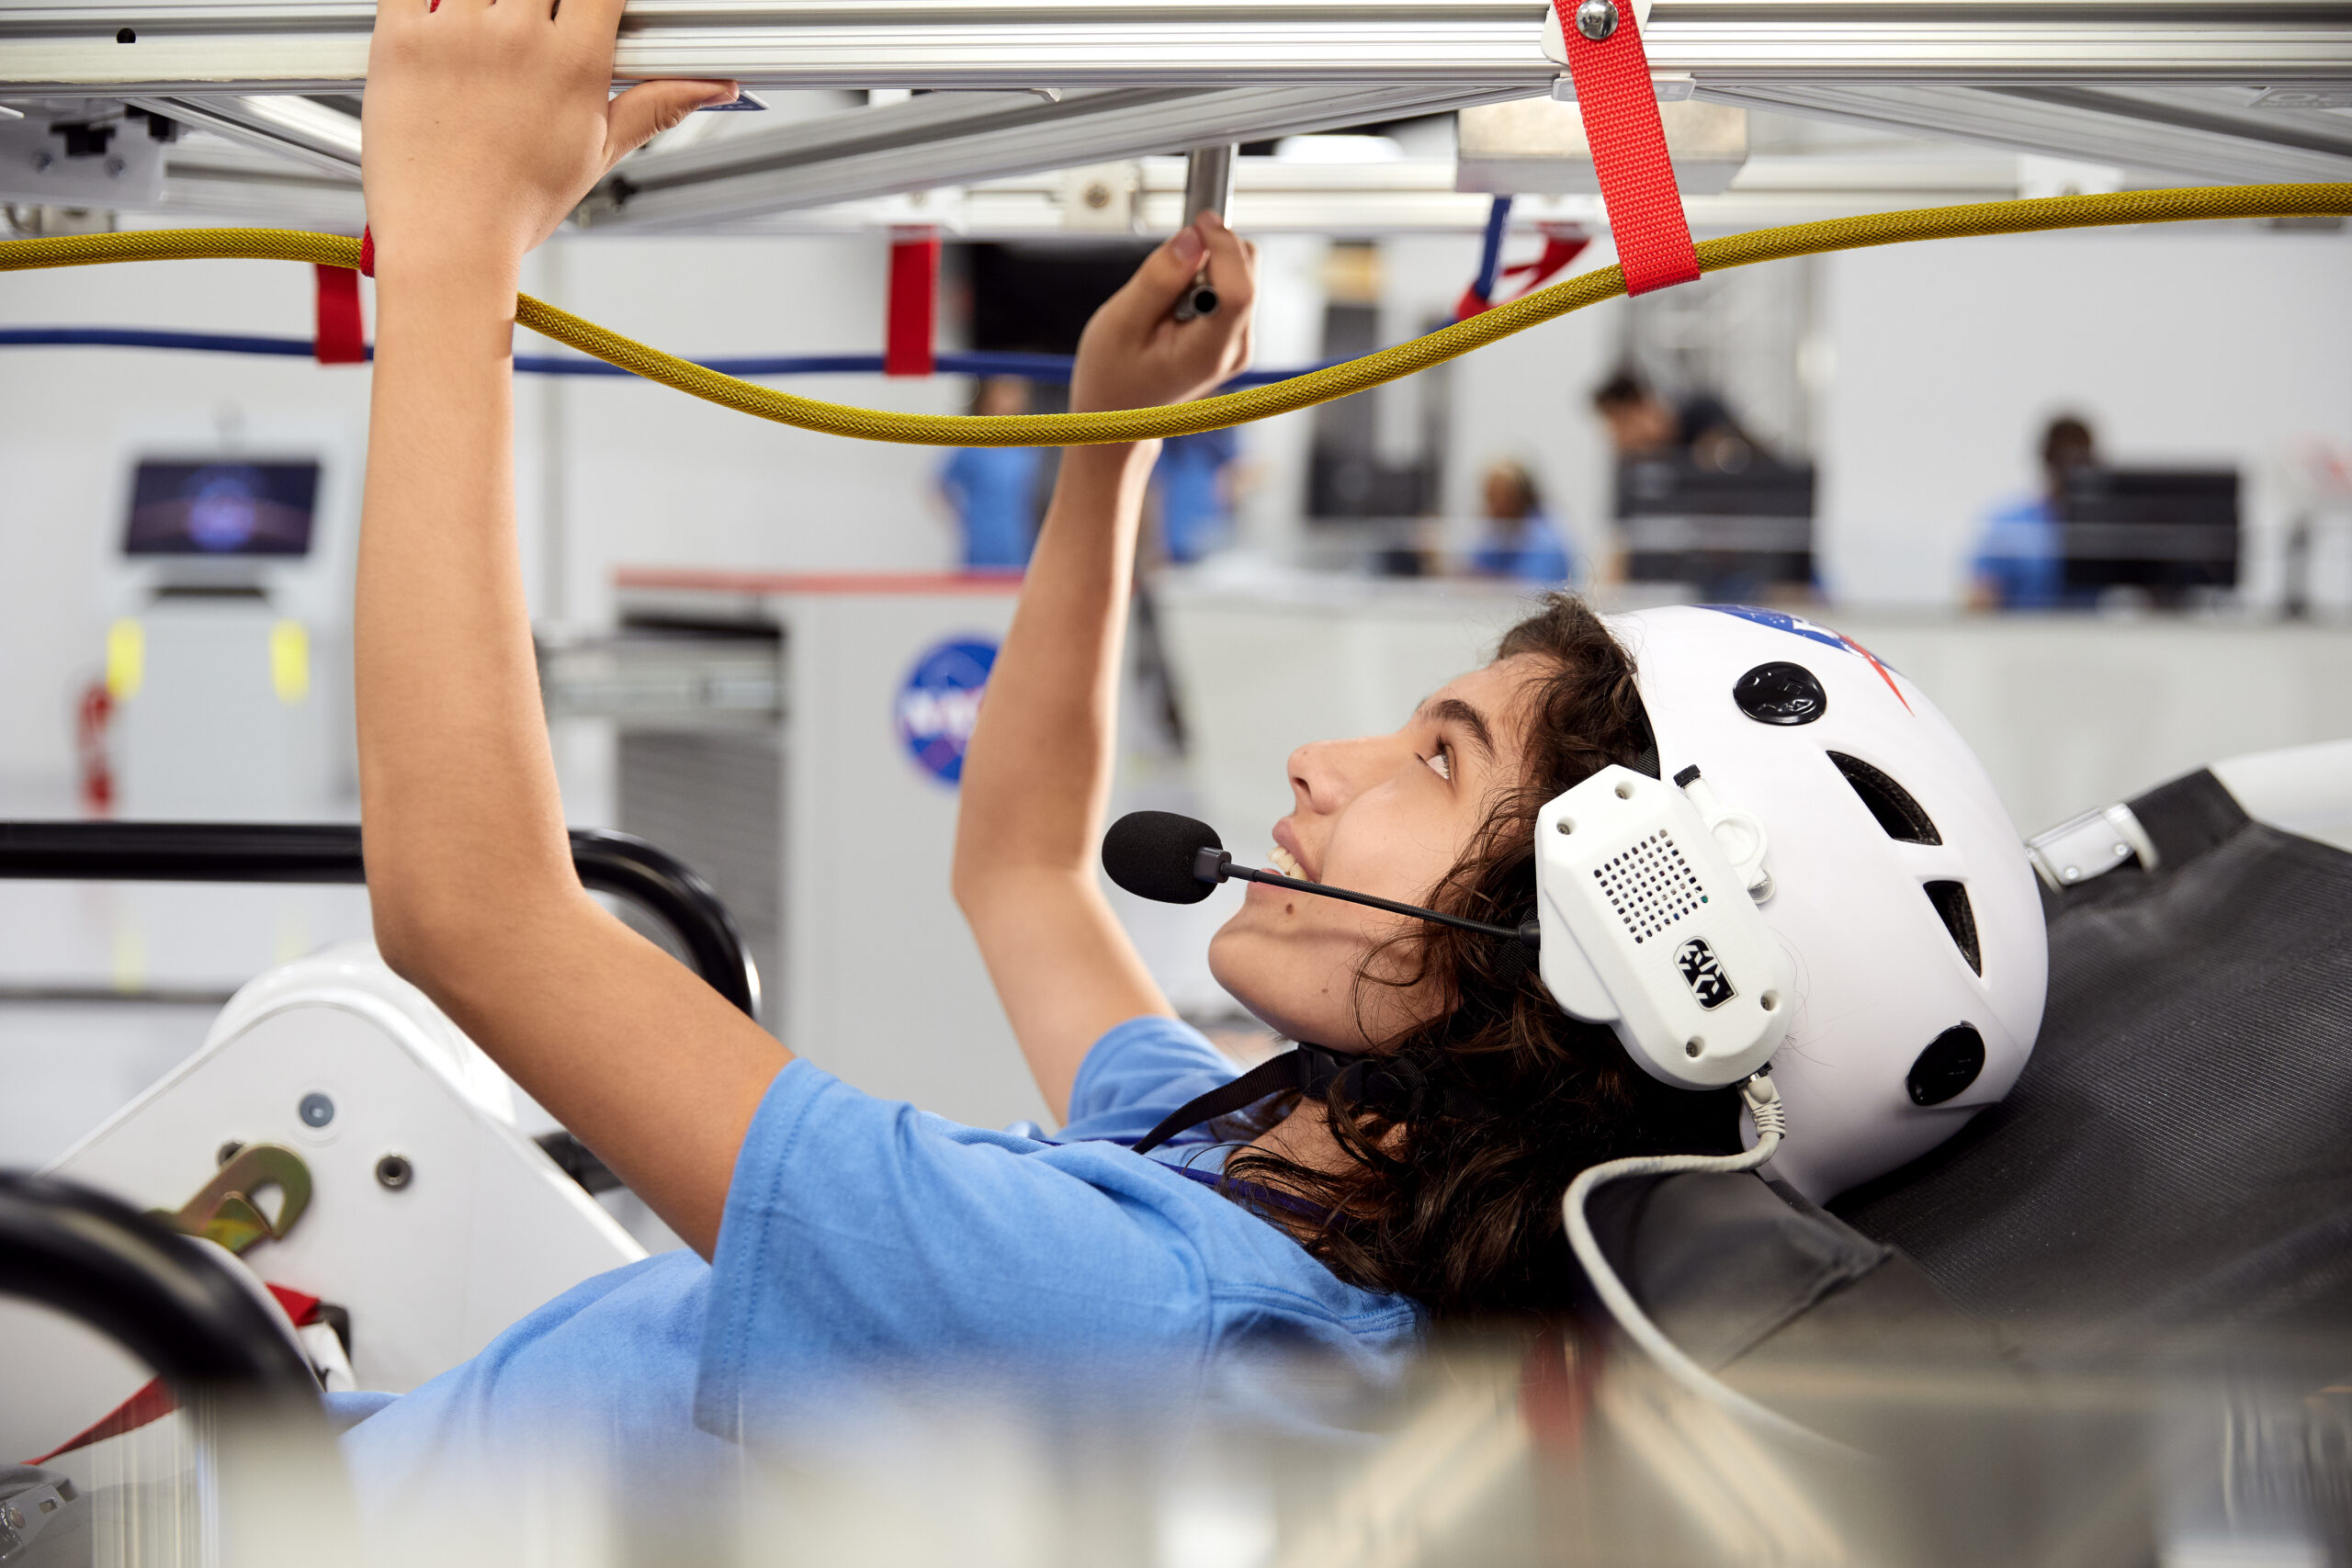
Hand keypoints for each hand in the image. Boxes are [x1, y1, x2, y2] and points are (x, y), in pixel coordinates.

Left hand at [361, 0, 734, 274]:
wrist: (446, 241)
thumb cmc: (518, 206)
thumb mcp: (598, 153)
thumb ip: (656, 104)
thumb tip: (717, 87)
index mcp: (573, 61)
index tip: (589, 7)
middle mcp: (516, 36)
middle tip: (534, 20)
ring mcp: (453, 32)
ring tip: (493, 27)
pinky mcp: (400, 37)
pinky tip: (439, 12)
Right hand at [1069, 213, 1257, 416]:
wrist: (1118, 415)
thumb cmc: (1111, 379)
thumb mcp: (1120, 324)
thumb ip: (1158, 279)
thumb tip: (1191, 239)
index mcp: (1208, 352)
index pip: (1239, 288)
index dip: (1223, 246)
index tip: (1198, 223)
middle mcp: (1234, 349)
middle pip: (1247, 273)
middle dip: (1212, 251)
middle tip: (1169, 263)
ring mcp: (1238, 344)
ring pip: (1241, 275)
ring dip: (1206, 267)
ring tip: (1166, 296)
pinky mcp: (1233, 336)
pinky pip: (1231, 288)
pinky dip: (1205, 280)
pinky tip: (1176, 302)